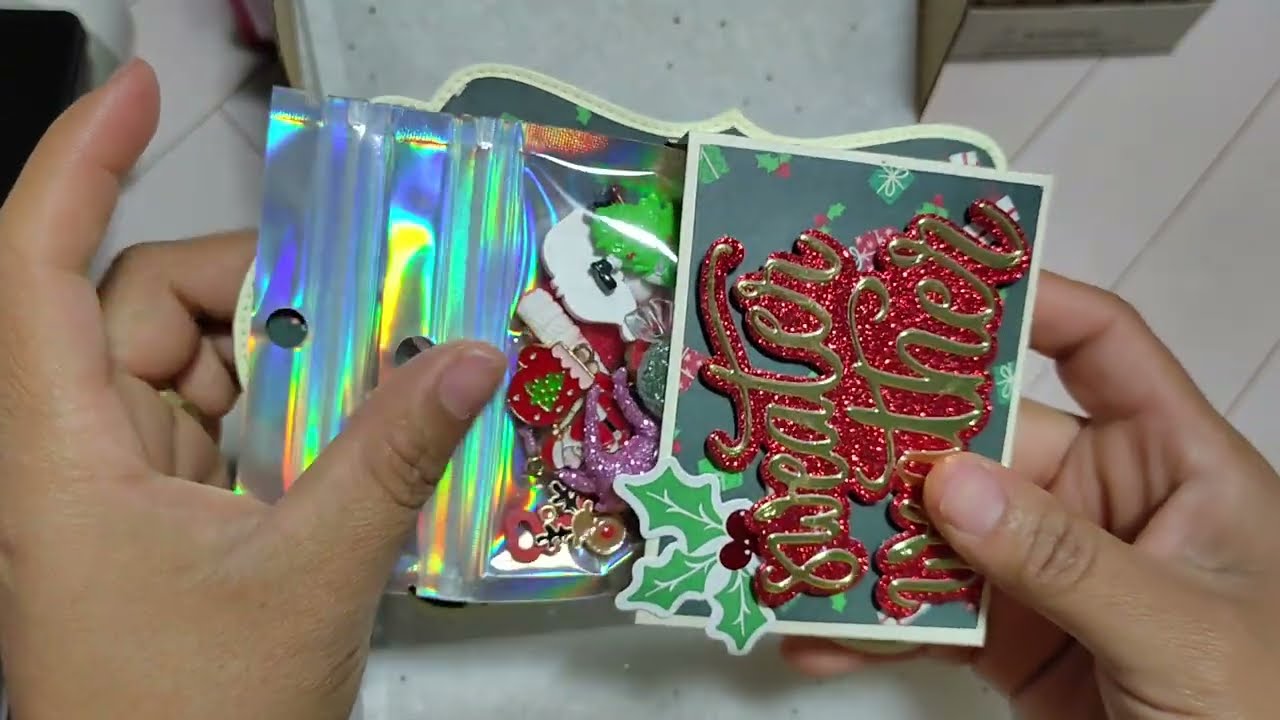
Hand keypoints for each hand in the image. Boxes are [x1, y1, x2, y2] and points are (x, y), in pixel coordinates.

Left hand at [0, 61, 505, 718]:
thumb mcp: (308, 579)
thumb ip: (393, 458)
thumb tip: (470, 360)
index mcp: (58, 454)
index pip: (37, 264)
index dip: (79, 159)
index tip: (142, 88)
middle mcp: (73, 455)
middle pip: (152, 308)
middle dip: (263, 293)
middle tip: (374, 304)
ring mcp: (118, 488)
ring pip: (198, 368)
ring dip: (290, 362)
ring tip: (382, 376)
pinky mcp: (162, 520)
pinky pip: (225, 427)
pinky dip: (291, 416)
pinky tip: (357, 434)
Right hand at [784, 273, 1279, 717]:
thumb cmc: (1269, 711)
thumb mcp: (1180, 629)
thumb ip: (1066, 559)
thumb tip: (949, 482)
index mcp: (1173, 463)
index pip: (1101, 346)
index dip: (1025, 302)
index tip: (929, 287)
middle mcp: (1102, 502)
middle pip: (985, 437)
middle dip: (898, 436)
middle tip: (812, 421)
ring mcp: (1048, 570)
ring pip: (939, 529)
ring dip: (866, 536)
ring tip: (789, 533)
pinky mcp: (1011, 637)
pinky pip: (927, 615)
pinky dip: (871, 625)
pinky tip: (818, 633)